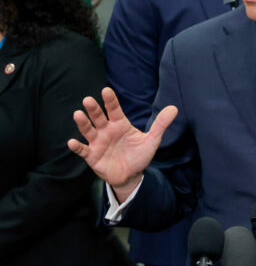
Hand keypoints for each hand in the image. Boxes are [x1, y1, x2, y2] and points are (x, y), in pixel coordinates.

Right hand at [67, 87, 177, 201]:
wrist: (131, 175)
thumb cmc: (139, 154)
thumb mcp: (152, 140)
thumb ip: (161, 124)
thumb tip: (174, 108)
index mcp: (120, 124)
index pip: (115, 110)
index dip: (110, 101)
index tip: (106, 90)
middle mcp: (107, 131)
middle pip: (98, 117)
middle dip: (93, 109)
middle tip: (88, 100)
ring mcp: (98, 142)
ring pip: (88, 130)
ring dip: (83, 123)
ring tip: (78, 114)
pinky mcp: (92, 156)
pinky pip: (83, 150)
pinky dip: (77, 147)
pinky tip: (72, 142)